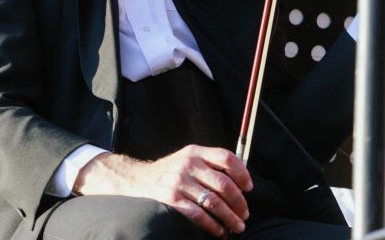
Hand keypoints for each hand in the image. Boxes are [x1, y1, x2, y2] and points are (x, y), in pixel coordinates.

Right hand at [73, 145, 252, 236]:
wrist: (136, 180)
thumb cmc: (168, 172)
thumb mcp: (187, 159)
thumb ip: (209, 164)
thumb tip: (240, 181)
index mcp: (195, 152)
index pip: (226, 158)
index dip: (242, 173)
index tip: (249, 188)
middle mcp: (188, 164)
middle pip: (224, 184)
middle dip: (239, 203)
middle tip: (245, 214)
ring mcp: (179, 182)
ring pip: (214, 202)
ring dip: (230, 217)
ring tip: (237, 226)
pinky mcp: (171, 199)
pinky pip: (198, 215)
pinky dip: (213, 226)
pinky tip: (219, 231)